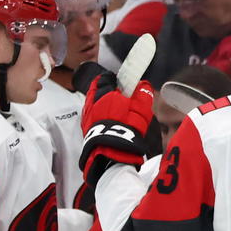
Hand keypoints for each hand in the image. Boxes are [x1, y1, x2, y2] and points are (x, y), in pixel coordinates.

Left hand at [79, 77, 155, 206]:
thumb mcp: (141, 109)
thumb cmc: (126, 127)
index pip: (106, 78)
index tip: (123, 84)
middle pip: (97, 90)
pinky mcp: (86, 127)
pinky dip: (99, 117)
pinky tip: (110, 124)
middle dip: (107, 92)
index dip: (115, 80)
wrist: (111, 151)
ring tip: (115, 113)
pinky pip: (92, 117)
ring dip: (102, 105)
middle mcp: (92, 101)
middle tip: (120, 99)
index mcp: (103, 92)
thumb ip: (143, 94)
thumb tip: (144, 85)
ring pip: (94, 104)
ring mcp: (87, 114)